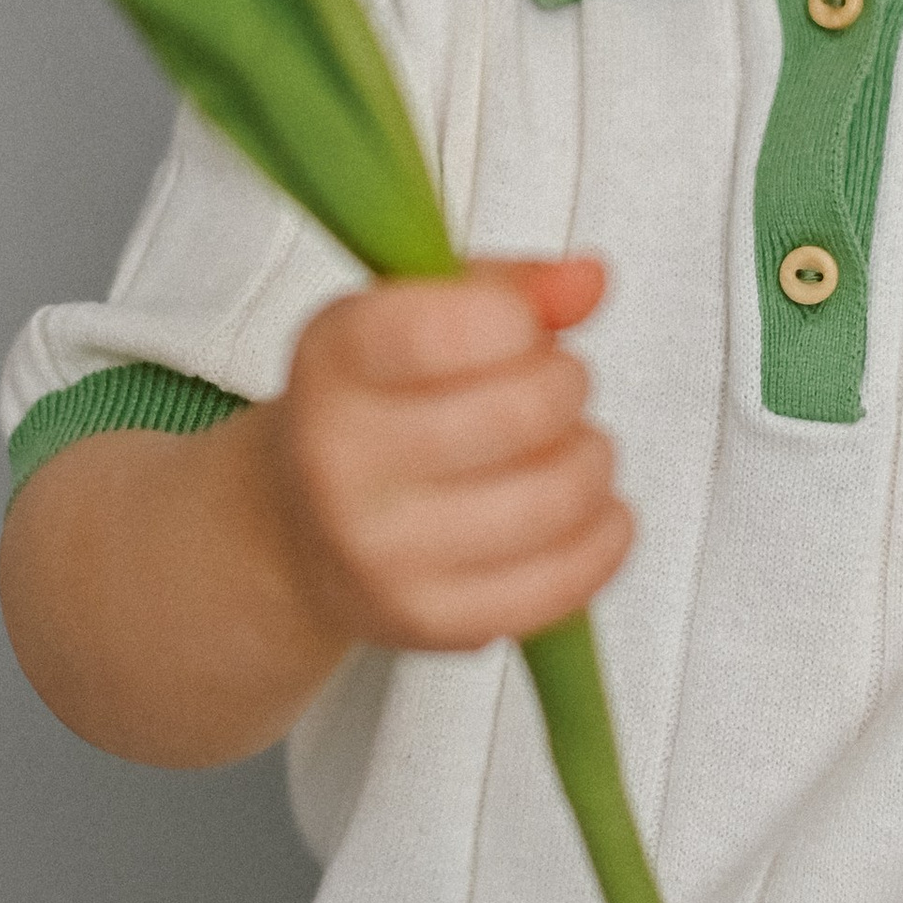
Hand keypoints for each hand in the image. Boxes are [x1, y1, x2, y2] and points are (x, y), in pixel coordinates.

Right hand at [265, 256, 631, 654]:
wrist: (297, 530)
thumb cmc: (375, 405)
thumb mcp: (413, 317)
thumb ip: (506, 287)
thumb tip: (590, 280)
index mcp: (333, 363)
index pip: (444, 329)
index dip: (516, 320)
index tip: (520, 326)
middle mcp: (341, 462)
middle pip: (519, 413)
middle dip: (567, 386)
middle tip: (557, 386)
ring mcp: (382, 553)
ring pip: (554, 498)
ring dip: (593, 461)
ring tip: (572, 448)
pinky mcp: (430, 621)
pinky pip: (561, 584)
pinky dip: (605, 538)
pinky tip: (596, 512)